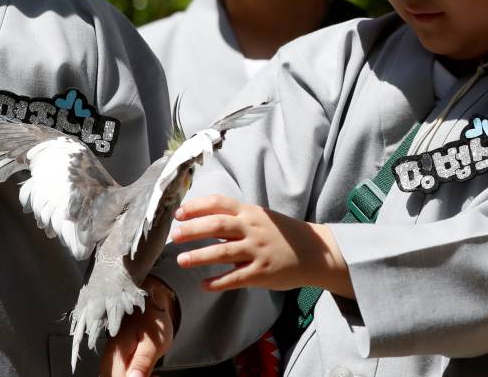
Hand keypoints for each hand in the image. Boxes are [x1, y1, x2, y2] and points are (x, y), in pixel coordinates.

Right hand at [100, 276, 175, 376]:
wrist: (150, 302)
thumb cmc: (153, 319)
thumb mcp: (154, 342)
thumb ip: (142, 363)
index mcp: (116, 352)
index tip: (152, 376)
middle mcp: (109, 356)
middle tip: (153, 374)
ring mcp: (110, 357)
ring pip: (113, 376)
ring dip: (128, 376)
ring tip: (150, 373)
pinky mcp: (114, 357)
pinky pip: (117, 372)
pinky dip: (127, 374)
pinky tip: (141, 372)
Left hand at [170, 194, 352, 296]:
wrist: (313, 252)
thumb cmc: (281, 234)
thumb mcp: (260, 218)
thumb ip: (235, 218)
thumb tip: (201, 220)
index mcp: (250, 212)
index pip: (219, 203)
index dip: (197, 207)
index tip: (179, 213)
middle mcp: (252, 228)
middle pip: (217, 225)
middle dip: (193, 229)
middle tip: (175, 235)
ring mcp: (257, 251)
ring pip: (223, 252)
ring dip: (200, 256)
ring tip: (181, 261)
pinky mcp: (262, 272)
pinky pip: (235, 278)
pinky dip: (218, 282)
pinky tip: (204, 285)